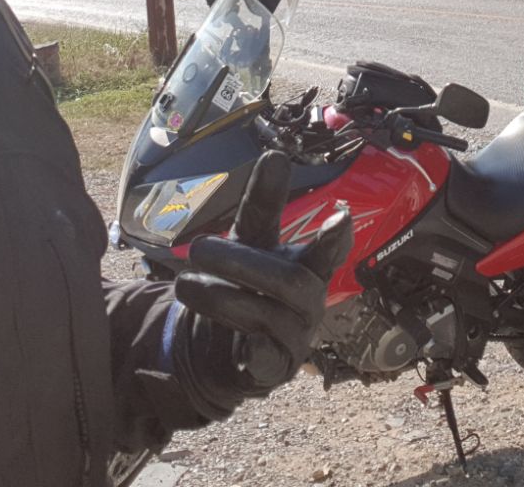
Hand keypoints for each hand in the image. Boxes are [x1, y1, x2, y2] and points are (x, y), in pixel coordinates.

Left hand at [169, 151, 350, 417]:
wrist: (229, 348)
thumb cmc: (249, 284)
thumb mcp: (252, 242)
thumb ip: (263, 203)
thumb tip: (276, 155)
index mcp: (306, 266)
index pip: (327, 251)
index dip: (334, 237)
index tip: (339, 216)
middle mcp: (309, 301)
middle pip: (288, 280)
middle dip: (242, 261)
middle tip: (196, 248)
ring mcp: (296, 337)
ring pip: (267, 315)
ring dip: (221, 297)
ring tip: (184, 284)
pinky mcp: (275, 368)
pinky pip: (265, 359)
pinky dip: (248, 349)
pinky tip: (229, 342)